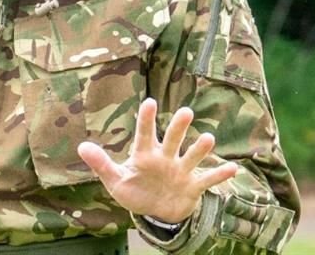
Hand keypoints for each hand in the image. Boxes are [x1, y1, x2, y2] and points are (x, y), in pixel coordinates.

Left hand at [76, 98, 237, 222]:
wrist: (156, 212)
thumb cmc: (135, 192)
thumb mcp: (115, 181)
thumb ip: (101, 164)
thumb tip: (81, 147)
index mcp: (145, 155)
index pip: (145, 134)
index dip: (146, 120)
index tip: (149, 102)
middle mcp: (166, 158)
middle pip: (172, 140)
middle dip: (178, 127)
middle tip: (185, 112)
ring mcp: (181, 171)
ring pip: (192, 157)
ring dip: (200, 149)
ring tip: (208, 138)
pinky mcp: (193, 186)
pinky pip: (208, 180)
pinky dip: (219, 175)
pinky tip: (233, 169)